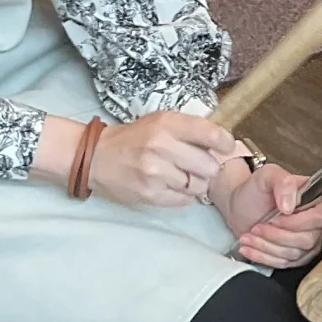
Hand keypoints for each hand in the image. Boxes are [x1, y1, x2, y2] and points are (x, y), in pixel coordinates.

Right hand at [90, 111, 237, 207]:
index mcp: (167, 123)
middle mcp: (162, 146)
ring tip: (179, 175)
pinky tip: (170, 185)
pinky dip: (183, 195)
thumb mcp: (160, 122)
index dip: (225, 143)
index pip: (212, 134)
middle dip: (207, 167)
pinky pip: (185, 200)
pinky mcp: (150, 194)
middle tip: (196, 165)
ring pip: (199, 186)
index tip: (224, 147)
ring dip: (195, 183)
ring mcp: (156, 172)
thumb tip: (224, 142)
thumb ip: (190, 129)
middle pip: (210, 166)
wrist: (96, 157)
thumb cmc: (134, 138)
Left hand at [218, 159, 321, 269]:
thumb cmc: (256, 190)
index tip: (276, 218)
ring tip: (248, 236)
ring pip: (294, 254)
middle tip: (257, 227)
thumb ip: (283, 183)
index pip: (320, 218)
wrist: (240, 206)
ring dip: (267, 246)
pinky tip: (248, 248)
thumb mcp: (267, 176)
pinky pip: (284, 264)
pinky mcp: (295, 256)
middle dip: (277, 236)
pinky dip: (264, 257)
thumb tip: (290, 206)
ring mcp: (308, 242)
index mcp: (317, 201)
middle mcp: (318, 223)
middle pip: (308, 240)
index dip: (298, 222)